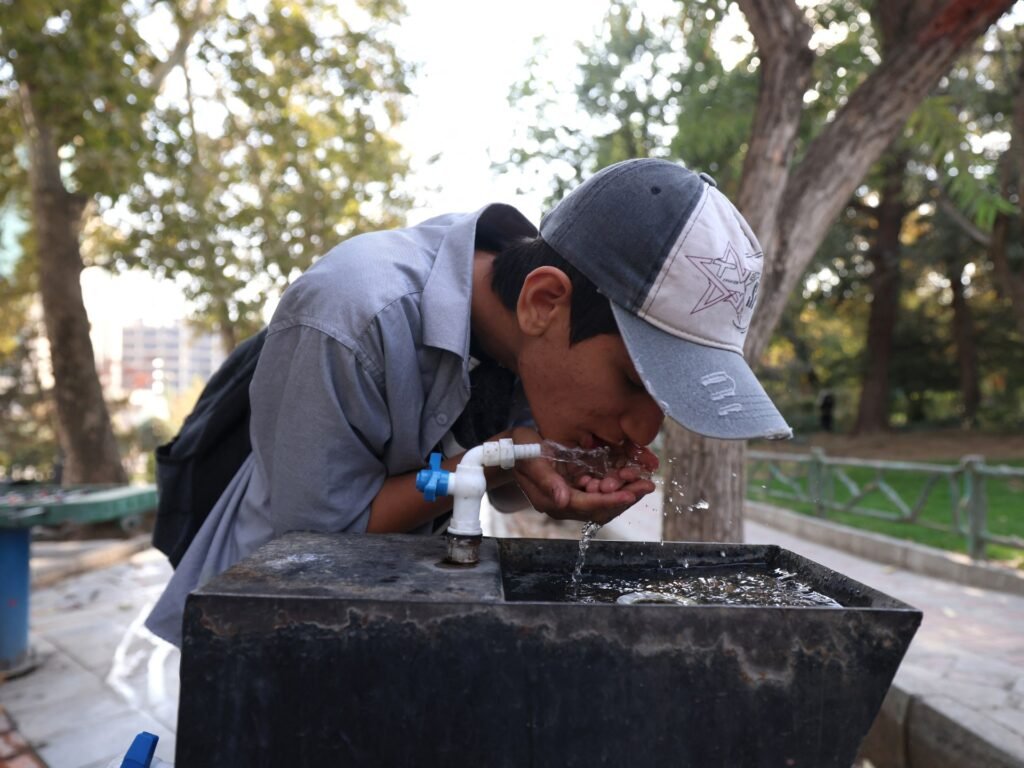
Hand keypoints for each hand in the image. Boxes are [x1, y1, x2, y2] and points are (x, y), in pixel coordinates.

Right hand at [508, 428, 657, 524]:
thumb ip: (545, 479)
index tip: (631, 493)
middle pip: (600, 509)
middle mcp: (563, 503)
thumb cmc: (517, 449)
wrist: (511, 448)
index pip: (586, 505)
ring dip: (624, 492)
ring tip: (643, 480)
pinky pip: (600, 492)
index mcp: (551, 500)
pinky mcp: (576, 488)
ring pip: (603, 502)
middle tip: (647, 485)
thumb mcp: (528, 457)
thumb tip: (562, 501)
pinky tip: (629, 474)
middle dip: (625, 498)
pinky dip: (616, 485)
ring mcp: (570, 497)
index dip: (610, 500)